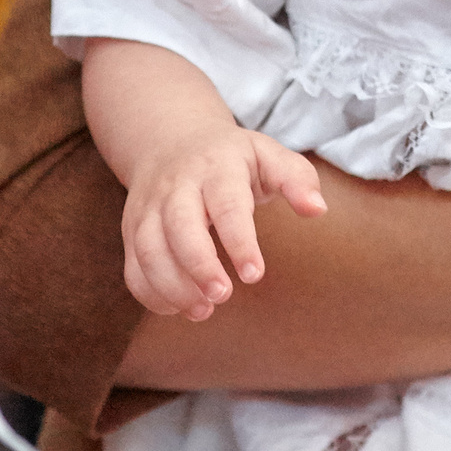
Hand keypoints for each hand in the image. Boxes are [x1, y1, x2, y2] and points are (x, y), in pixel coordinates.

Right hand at [122, 123, 327, 320]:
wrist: (171, 140)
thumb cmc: (232, 157)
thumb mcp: (268, 155)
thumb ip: (297, 179)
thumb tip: (318, 209)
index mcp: (217, 167)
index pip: (227, 204)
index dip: (239, 241)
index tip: (255, 275)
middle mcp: (177, 186)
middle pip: (179, 226)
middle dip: (199, 266)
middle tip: (224, 295)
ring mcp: (149, 208)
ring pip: (149, 250)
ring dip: (173, 286)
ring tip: (203, 310)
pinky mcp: (132, 229)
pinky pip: (133, 267)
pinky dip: (151, 294)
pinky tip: (180, 308)